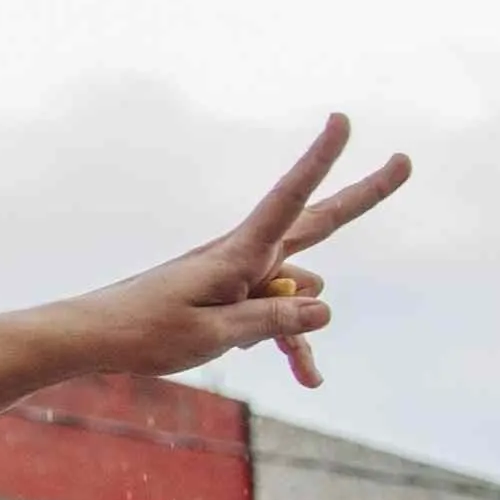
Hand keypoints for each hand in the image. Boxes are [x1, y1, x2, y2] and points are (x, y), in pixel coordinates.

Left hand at [52, 115, 410, 387]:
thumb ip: (272, 322)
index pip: (290, 197)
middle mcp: (244, 256)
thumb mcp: (215, 335)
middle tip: (406, 162)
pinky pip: (276, 317)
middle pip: (317, 222)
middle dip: (362, 196)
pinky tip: (309, 379)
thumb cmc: (146, 333)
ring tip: (299, 371)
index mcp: (237, 254)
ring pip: (298, 292)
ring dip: (302, 330)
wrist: (93, 337)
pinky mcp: (231, 297)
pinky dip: (290, 343)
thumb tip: (326, 307)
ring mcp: (240, 275)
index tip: (342, 120)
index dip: (319, 160)